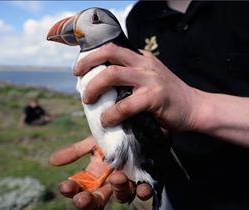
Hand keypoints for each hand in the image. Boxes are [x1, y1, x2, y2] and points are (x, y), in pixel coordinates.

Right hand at [50, 135, 152, 208]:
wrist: (134, 124)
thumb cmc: (113, 134)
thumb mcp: (93, 140)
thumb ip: (76, 151)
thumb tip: (52, 160)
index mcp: (94, 173)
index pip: (79, 187)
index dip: (71, 189)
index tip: (65, 186)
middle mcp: (109, 181)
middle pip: (96, 199)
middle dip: (87, 202)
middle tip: (80, 200)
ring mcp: (127, 181)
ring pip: (121, 195)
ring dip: (117, 189)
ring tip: (117, 177)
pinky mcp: (144, 178)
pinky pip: (144, 190)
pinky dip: (143, 191)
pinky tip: (142, 188)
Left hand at [73, 43, 198, 131]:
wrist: (194, 107)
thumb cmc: (168, 97)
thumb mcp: (149, 79)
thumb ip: (131, 78)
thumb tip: (103, 88)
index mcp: (142, 58)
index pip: (113, 49)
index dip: (93, 56)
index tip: (80, 68)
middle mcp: (144, 63)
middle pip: (110, 53)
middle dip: (88, 63)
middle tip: (77, 76)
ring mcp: (150, 78)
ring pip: (113, 74)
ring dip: (95, 87)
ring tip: (87, 99)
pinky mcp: (155, 96)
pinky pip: (126, 104)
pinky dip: (112, 113)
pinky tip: (107, 120)